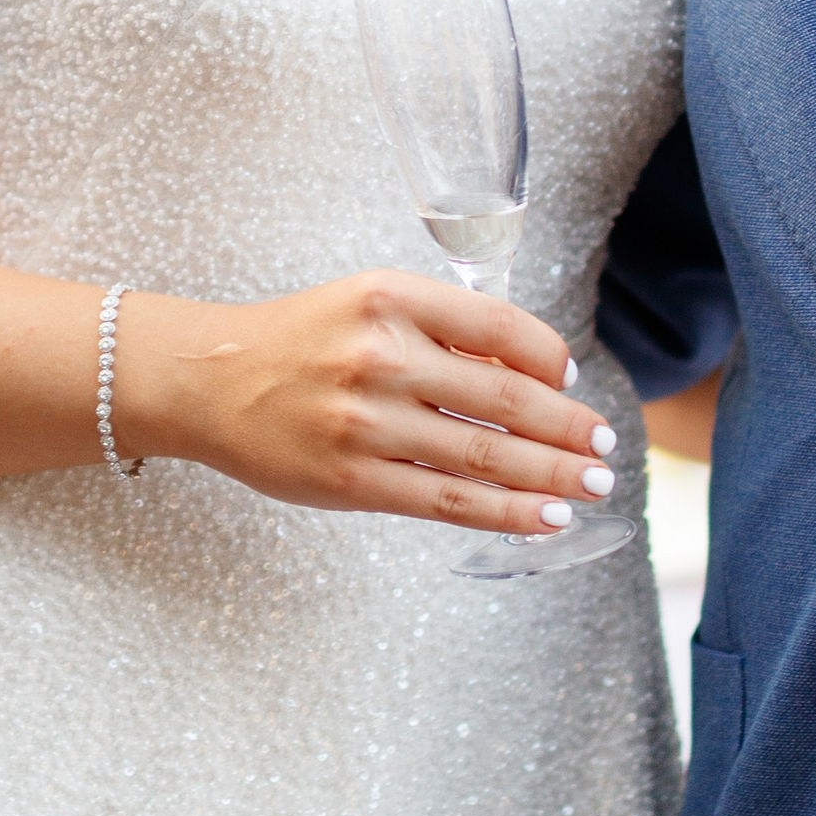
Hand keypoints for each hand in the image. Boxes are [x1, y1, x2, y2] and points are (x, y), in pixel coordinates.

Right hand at [120, 272, 617, 540]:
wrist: (210, 380)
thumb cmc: (303, 340)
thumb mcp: (370, 302)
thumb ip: (445, 329)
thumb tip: (537, 373)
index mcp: (392, 297)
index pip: (501, 326)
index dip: (552, 358)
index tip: (572, 380)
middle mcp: (381, 355)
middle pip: (505, 398)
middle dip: (568, 428)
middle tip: (605, 445)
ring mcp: (366, 421)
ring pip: (485, 457)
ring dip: (552, 476)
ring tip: (592, 485)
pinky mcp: (352, 480)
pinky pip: (448, 502)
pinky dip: (507, 513)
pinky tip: (545, 518)